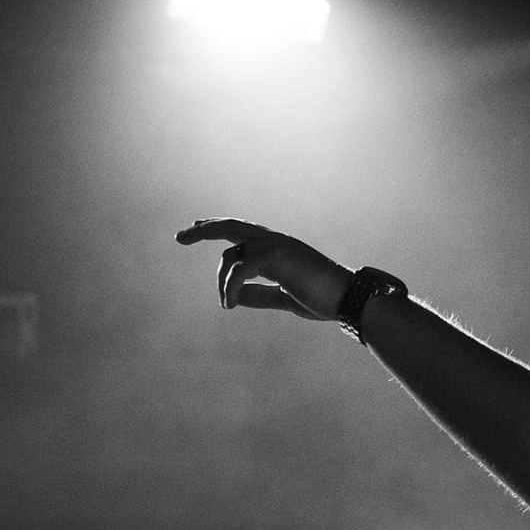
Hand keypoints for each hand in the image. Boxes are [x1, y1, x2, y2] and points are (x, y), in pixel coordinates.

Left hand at [175, 218, 352, 320]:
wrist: (349, 298)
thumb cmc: (323, 298)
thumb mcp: (285, 297)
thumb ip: (260, 295)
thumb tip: (234, 296)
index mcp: (277, 248)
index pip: (240, 233)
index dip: (216, 229)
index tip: (195, 230)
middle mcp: (274, 241)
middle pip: (230, 226)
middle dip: (203, 230)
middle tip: (180, 237)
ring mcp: (276, 246)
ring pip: (231, 253)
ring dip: (221, 280)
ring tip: (225, 302)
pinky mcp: (276, 257)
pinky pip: (239, 269)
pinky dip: (229, 286)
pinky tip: (228, 303)